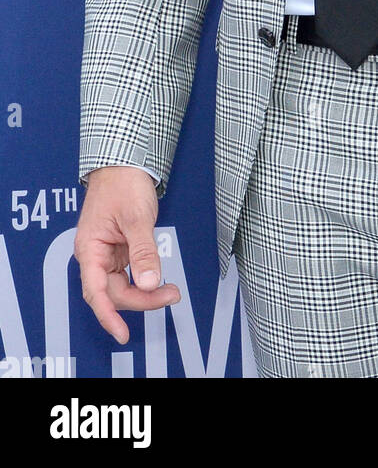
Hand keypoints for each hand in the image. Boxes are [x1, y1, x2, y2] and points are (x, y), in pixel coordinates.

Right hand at [74, 166, 180, 344]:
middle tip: (170, 295)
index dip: (108, 315)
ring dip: (144, 292)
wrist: (124, 163)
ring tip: (170, 290)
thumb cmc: (123, 183)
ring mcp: (106, 253)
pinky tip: (158, 280)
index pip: (95, 292)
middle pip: (113, 292)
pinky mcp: (118, 250)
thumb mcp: (137, 218)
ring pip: (121, 285)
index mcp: (90, 249)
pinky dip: (143, 279)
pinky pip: (128, 274)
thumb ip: (143, 251)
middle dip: (141, 300)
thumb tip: (149, 282)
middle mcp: (94, 255)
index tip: (122, 332)